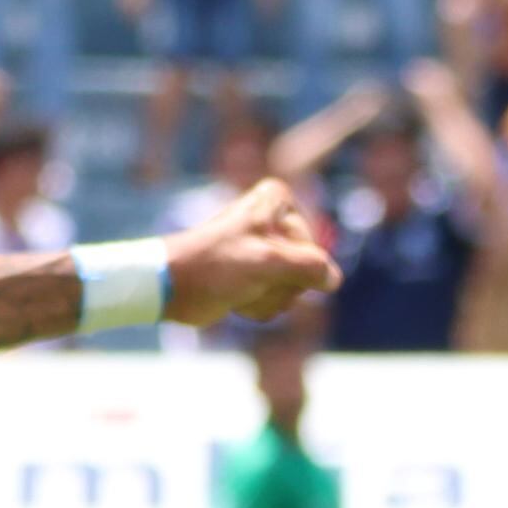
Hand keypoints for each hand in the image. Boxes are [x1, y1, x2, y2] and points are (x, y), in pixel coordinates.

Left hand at [160, 177, 342, 324]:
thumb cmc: (215, 266)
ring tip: (239, 289)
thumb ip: (310, 267)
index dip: (288, 265)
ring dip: (267, 298)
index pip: (312, 250)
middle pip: (306, 269)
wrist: (173, 286)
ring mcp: (269, 248)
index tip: (255, 259)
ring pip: (294, 288)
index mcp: (278, 202)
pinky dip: (259, 305)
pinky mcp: (258, 272)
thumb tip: (334, 280)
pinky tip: (237, 299)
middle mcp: (276, 220)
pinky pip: (279, 298)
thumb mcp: (268, 262)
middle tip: (247, 279)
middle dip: (278, 285)